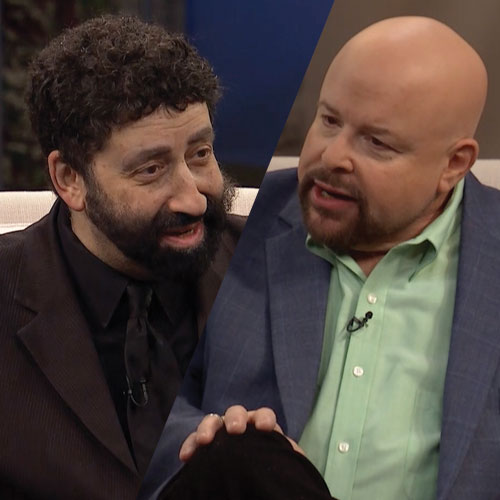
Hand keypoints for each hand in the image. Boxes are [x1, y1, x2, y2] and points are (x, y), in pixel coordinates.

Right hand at [179, 405, 304, 461]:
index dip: (264, 418)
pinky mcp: (204, 445)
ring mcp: (220, 432)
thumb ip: (288, 457)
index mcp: (261, 426)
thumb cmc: (268, 468)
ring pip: (213, 421)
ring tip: (205, 440)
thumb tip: (295, 458)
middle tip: (235, 430)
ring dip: (209, 427)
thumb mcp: (280, 462)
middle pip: (236, 413)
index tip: (265, 428)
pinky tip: (186, 456)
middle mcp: (240, 425)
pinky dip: (190, 445)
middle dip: (235, 418)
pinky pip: (194, 440)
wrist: (249, 482)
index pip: (264, 415)